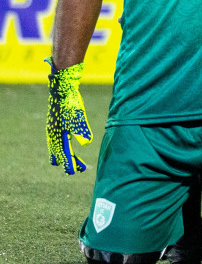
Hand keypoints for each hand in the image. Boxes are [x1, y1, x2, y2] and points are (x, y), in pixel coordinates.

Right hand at [47, 59, 91, 173]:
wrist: (62, 91)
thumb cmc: (71, 105)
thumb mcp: (79, 118)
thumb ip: (82, 132)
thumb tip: (86, 145)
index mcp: (59, 136)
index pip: (65, 156)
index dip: (71, 164)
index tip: (78, 172)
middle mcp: (54, 136)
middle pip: (61, 155)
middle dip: (70, 162)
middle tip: (80, 169)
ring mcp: (53, 131)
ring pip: (57, 149)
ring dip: (65, 156)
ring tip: (73, 161)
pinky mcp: (55, 126)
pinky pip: (55, 142)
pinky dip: (61, 148)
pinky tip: (66, 146)